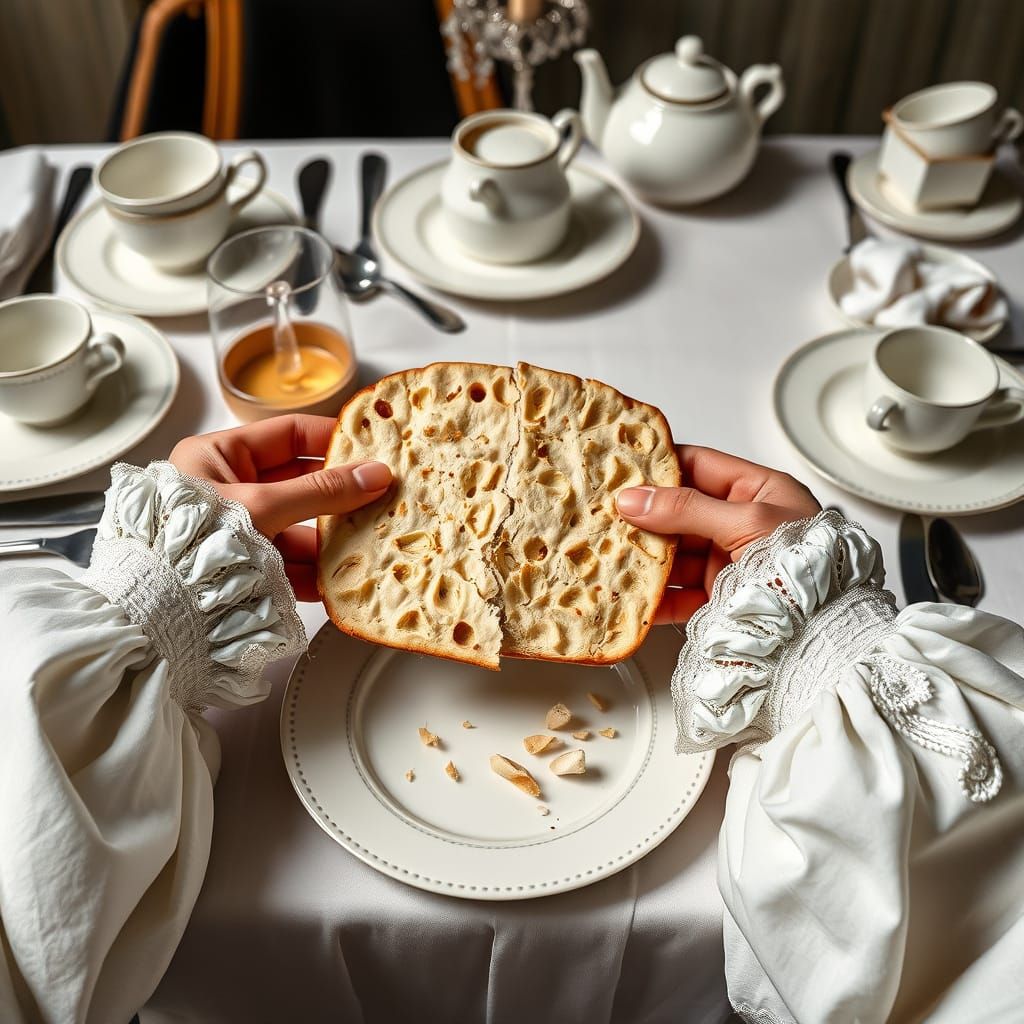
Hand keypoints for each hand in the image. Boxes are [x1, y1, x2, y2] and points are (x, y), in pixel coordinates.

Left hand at [170, 415, 391, 600]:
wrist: (161, 607)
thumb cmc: (194, 541)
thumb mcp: (263, 506)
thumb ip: (322, 491)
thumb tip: (376, 474)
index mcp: (218, 457)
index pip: (287, 435)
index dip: (330, 439)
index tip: (370, 446)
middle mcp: (228, 491)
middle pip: (300, 484)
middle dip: (340, 494)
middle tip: (381, 494)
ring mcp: (239, 533)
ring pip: (299, 528)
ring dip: (333, 537)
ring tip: (371, 537)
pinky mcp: (248, 569)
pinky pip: (290, 563)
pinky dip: (318, 571)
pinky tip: (345, 574)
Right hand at [615, 445, 819, 624]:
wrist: (825, 631)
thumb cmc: (805, 566)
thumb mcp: (747, 521)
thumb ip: (688, 508)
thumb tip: (635, 499)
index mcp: (759, 492)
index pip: (699, 467)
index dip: (660, 467)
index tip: (623, 468)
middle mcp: (742, 525)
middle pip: (679, 513)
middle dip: (643, 517)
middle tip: (605, 514)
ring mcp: (729, 564)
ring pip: (674, 555)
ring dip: (644, 557)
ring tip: (610, 554)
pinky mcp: (720, 599)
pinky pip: (678, 594)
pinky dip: (654, 597)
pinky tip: (632, 594)